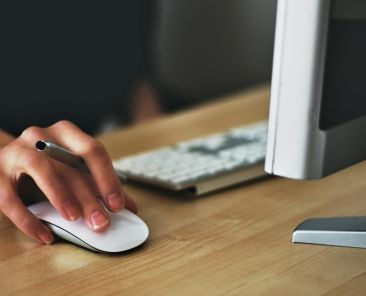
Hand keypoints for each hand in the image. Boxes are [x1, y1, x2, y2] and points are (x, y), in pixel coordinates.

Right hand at [0, 120, 136, 243]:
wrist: (5, 159)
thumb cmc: (47, 165)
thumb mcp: (73, 170)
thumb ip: (98, 185)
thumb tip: (129, 207)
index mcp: (66, 133)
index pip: (92, 150)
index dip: (107, 178)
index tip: (118, 204)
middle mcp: (41, 137)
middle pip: (70, 166)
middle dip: (89, 197)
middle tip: (101, 222)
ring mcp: (16, 152)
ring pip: (41, 170)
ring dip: (60, 196)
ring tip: (75, 219)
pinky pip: (10, 198)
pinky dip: (29, 220)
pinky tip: (45, 236)